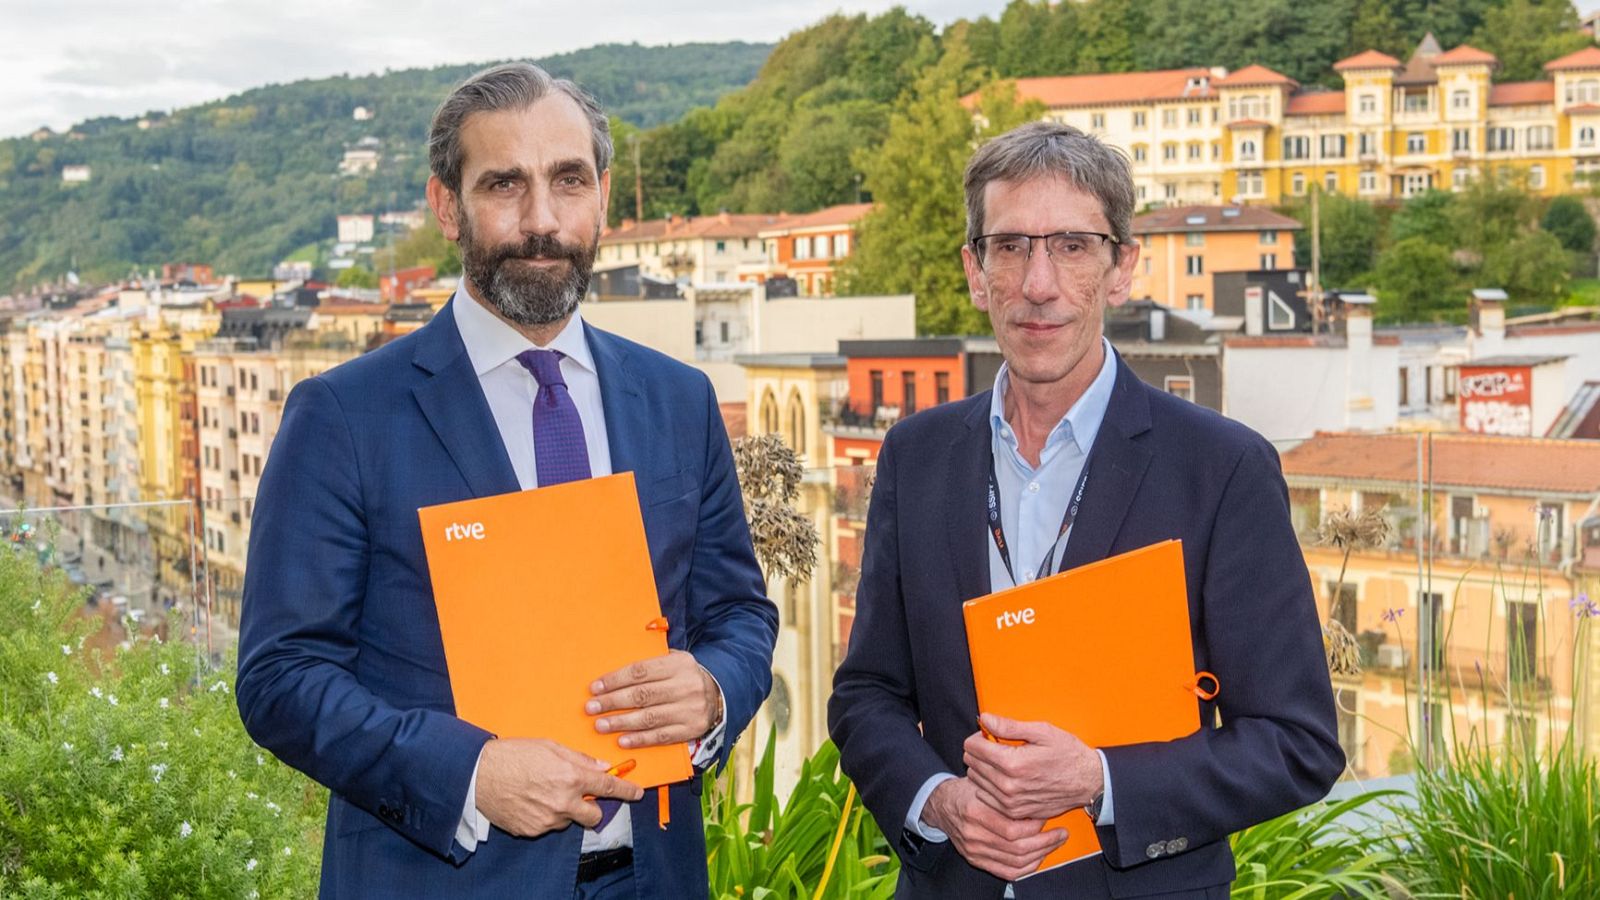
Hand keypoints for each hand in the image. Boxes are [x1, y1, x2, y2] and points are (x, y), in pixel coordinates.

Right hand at [474, 738, 643, 836]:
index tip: (637, 793)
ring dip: (564, 811)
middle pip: (593, 816)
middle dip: (591, 808)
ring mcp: (547, 820)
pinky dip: (544, 816)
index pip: (609, 787)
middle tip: (579, 796)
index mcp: (571, 777)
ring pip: (568, 821)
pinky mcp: (532, 830)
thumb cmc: (513, 755)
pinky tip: (530, 801)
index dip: (627, 791)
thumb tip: (601, 767)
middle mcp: (563, 802)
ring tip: (542, 792)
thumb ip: (579, 759)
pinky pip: (547, 826)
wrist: (478, 774)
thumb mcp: (550, 747)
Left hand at [587, 650, 721, 748]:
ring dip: (621, 722)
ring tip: (600, 725)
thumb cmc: (684, 676)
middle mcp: (686, 686)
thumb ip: (650, 664)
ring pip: (649, 717)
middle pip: (642, 695)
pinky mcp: (691, 729)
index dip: (615, 680)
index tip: (595, 688)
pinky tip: (622, 740)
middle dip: (612, 702)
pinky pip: (661, 736)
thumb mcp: (673, 660)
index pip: (641, 671)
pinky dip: (640, 739)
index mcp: (678, 664)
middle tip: (591, 708)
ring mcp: (690, 709)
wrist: (719, 695)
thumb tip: (613, 674)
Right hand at [923, 776, 1066, 881]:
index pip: (1011, 829)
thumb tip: (1037, 795)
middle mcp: (973, 834)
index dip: (1034, 826)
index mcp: (974, 812)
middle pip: (1017, 848)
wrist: (942, 804)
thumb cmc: (966, 791)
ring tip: (1054, 844)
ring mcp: (974, 850)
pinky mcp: (976, 860)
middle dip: (1045, 842)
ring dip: (1040, 854)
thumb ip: (1005, 790)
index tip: (1047, 816)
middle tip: (1060, 833)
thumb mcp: (983, 782)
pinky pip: (1007, 872)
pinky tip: (1038, 857)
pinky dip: (1026, 867)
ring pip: (1015, 862)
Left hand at [963, 713, 1101, 820]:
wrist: (1088, 782)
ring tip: (1002, 762)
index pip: (972, 747)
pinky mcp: (1014, 812)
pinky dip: (990, 785)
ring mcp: (1010, 802)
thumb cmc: (1068, 754)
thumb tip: (985, 719)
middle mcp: (1008, 786)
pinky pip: (986, 796)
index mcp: (1013, 763)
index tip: (989, 734)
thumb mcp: (1042, 732)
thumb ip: (1009, 726)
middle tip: (997, 746)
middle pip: (971, 763)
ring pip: (975, 780)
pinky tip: (1005, 778)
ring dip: (983, 768)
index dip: (978, 736)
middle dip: (980, 751)